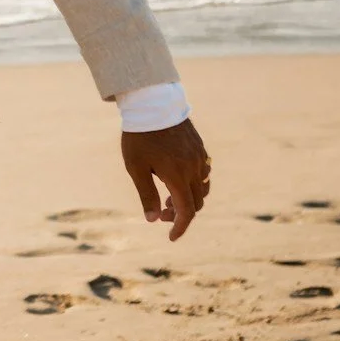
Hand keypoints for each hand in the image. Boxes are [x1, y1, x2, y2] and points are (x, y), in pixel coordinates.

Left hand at [121, 118, 210, 240]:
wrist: (152, 103)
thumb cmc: (139, 136)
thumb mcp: (136, 167)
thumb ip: (146, 194)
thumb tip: (153, 219)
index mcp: (177, 176)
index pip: (186, 212)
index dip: (180, 227)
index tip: (171, 237)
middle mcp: (193, 168)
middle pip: (196, 203)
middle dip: (180, 213)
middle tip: (160, 211)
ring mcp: (199, 157)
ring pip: (202, 188)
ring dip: (188, 198)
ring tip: (167, 196)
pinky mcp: (200, 148)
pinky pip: (203, 173)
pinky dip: (193, 184)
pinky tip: (177, 178)